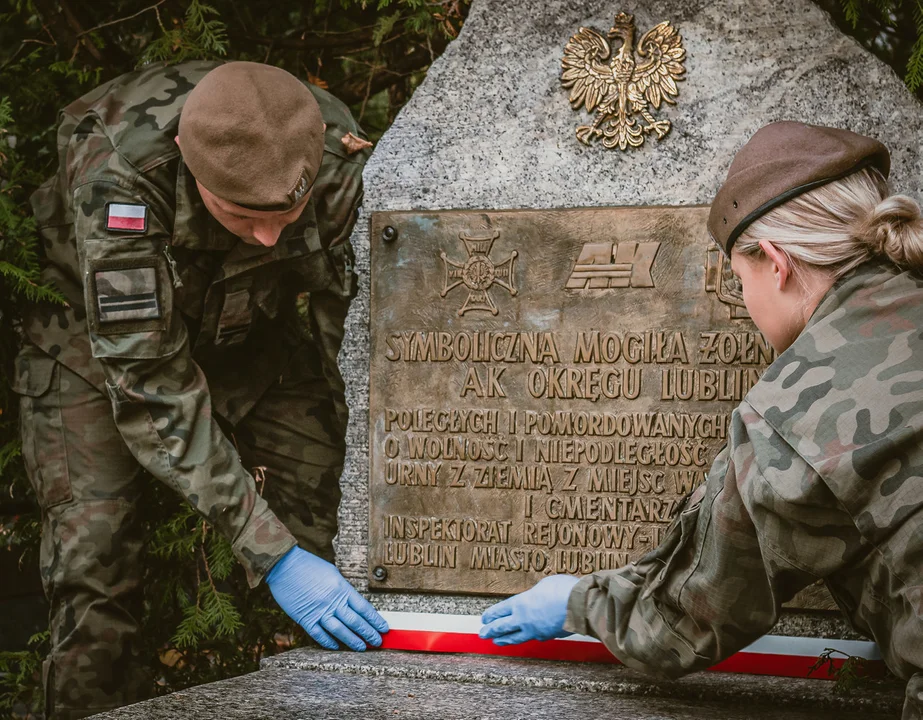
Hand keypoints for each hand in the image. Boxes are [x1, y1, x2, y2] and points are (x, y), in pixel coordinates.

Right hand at [266, 546, 388, 650]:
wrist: (285, 566)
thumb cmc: (309, 566)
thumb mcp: (332, 574)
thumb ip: (343, 590)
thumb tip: (353, 604)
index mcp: (342, 588)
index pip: (364, 608)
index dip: (375, 620)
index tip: (383, 627)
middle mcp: (333, 602)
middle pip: (355, 621)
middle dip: (369, 633)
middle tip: (377, 642)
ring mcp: (319, 611)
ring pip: (340, 631)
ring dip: (353, 641)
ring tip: (362, 648)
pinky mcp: (305, 618)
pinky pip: (319, 635)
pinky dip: (329, 642)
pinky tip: (337, 647)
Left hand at [479, 574, 580, 645]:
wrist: (580, 606)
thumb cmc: (563, 590)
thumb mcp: (545, 584)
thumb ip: (535, 593)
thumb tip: (535, 597)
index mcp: (521, 603)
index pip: (500, 610)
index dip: (491, 615)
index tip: (484, 619)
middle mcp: (524, 619)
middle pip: (502, 627)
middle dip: (491, 630)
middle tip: (482, 633)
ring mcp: (535, 630)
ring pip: (515, 637)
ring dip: (504, 639)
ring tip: (496, 642)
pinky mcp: (547, 636)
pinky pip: (533, 638)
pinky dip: (527, 638)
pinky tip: (526, 639)